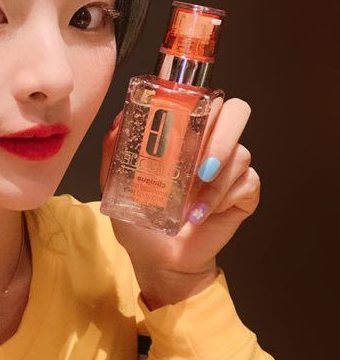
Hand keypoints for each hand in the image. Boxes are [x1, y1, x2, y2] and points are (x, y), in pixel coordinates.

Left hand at [99, 97, 258, 308]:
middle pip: (236, 112)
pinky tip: (200, 215)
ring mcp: (232, 167)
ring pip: (241, 152)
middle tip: (201, 165)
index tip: (182, 115)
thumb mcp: (116, 185)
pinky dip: (222, 199)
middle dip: (221, 135)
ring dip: (214, 179)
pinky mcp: (245, 192)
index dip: (201, 99)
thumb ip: (114, 152)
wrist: (160, 260)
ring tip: (190, 204)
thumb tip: (119, 119)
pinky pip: (246, 182)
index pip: (204, 99)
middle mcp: (213, 143)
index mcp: (187, 133)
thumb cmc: (141, 222)